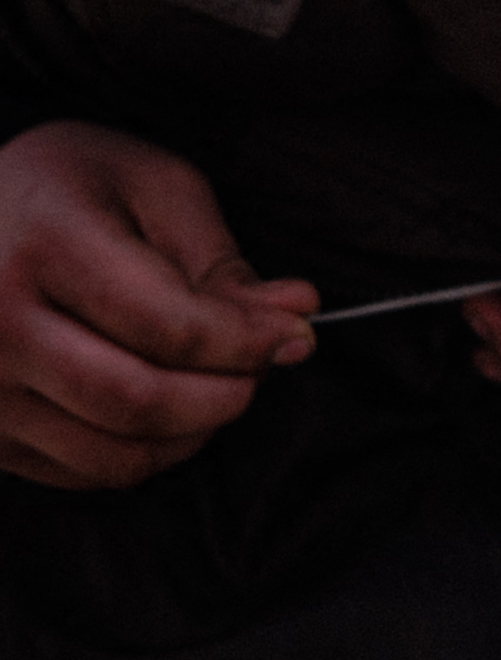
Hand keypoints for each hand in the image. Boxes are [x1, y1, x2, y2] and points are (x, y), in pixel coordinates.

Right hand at [0, 122, 315, 488]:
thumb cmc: (61, 191)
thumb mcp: (149, 188)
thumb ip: (222, 260)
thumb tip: (296, 312)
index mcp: (45, 246)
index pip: (171, 328)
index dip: (252, 343)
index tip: (296, 335)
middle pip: (142, 401)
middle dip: (228, 395)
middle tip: (258, 367)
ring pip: (116, 454)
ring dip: (192, 433)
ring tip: (213, 385)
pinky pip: (83, 472)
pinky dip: (144, 452)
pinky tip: (159, 405)